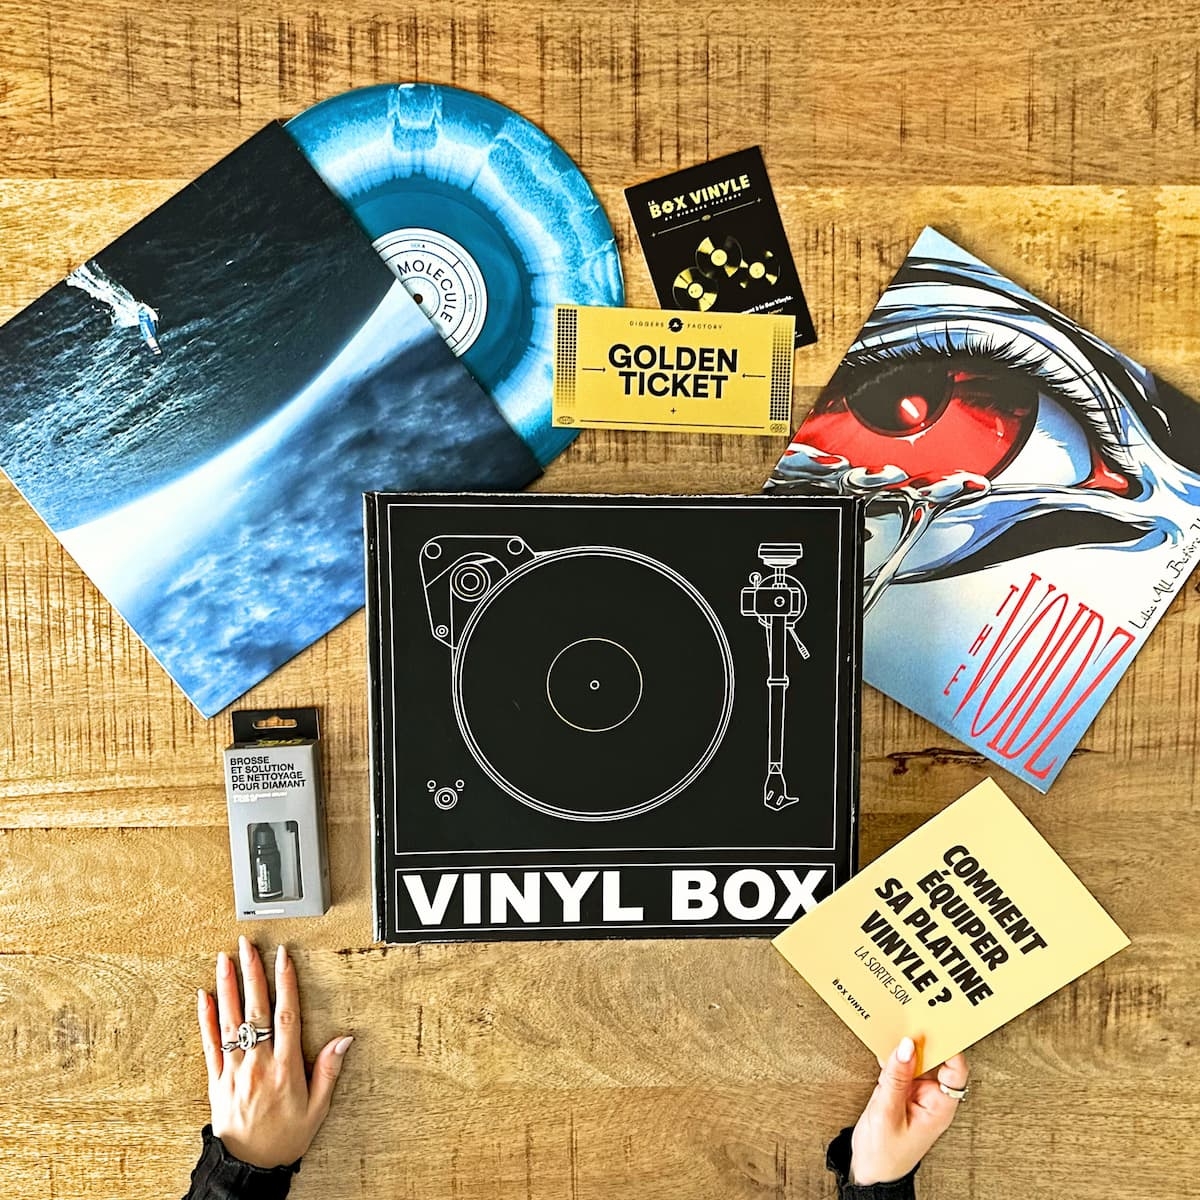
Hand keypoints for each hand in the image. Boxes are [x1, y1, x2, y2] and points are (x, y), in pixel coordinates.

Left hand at [196, 936, 353, 1167]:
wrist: (247, 1168)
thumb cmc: (284, 1139)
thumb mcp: (317, 1109)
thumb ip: (329, 1071)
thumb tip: (344, 1040)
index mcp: (286, 1067)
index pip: (286, 1014)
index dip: (285, 982)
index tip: (283, 957)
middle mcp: (258, 1063)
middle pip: (256, 1008)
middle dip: (252, 973)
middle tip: (248, 946)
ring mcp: (234, 1070)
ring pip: (230, 1020)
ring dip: (227, 987)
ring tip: (225, 959)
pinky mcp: (216, 1080)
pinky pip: (209, 1044)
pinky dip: (206, 1019)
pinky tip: (204, 997)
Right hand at [849, 1038, 968, 1185]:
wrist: (870, 1170)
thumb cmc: (886, 1153)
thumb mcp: (887, 1113)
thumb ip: (896, 1077)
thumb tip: (905, 1046)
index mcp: (940, 1107)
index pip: (955, 1071)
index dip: (949, 1047)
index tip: (935, 1027)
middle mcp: (931, 1096)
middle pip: (936, 1059)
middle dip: (923, 1041)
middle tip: (912, 1018)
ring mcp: (915, 1092)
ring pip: (915, 1059)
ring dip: (904, 1046)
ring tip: (894, 1027)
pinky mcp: (899, 1089)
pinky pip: (899, 1065)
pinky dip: (891, 1054)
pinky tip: (882, 1044)